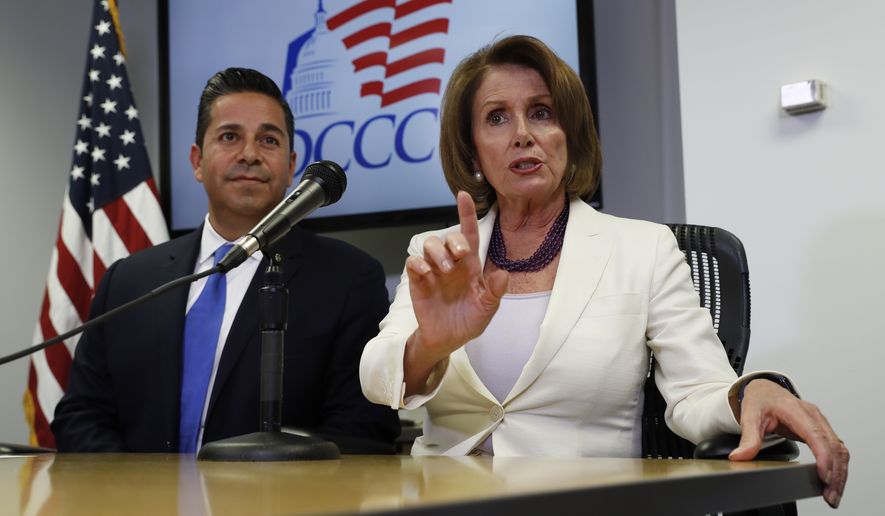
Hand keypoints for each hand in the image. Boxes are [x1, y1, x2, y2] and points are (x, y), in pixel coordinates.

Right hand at [402, 192, 507, 392]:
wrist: (447, 340)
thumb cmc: (469, 321)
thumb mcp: (487, 309)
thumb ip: (495, 292)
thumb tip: (503, 275)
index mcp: (471, 267)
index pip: (469, 235)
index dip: (466, 214)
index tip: (463, 195)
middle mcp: (451, 264)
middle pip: (448, 237)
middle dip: (453, 241)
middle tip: (460, 257)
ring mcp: (433, 271)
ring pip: (429, 244)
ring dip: (437, 252)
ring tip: (443, 270)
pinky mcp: (418, 281)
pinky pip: (414, 262)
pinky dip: (419, 264)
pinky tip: (427, 275)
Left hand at [729, 379, 848, 507]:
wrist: (764, 390)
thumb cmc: (760, 400)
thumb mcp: (749, 417)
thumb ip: (748, 438)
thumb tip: (740, 456)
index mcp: (795, 410)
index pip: (815, 434)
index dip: (823, 456)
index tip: (824, 476)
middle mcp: (813, 415)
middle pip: (833, 445)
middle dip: (835, 472)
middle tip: (830, 495)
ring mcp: (820, 422)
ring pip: (839, 449)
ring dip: (840, 472)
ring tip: (833, 494)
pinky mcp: (822, 429)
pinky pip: (837, 448)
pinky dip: (839, 466)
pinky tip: (834, 481)